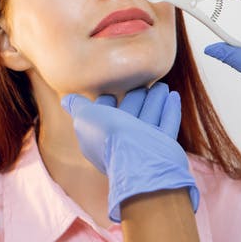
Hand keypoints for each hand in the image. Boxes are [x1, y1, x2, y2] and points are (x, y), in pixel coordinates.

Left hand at [61, 83, 198, 221]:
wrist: (140, 159)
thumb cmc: (110, 137)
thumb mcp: (86, 117)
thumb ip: (78, 107)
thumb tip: (67, 100)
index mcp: (100, 136)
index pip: (104, 114)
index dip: (107, 101)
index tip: (113, 86)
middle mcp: (121, 141)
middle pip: (129, 114)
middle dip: (136, 98)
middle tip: (144, 82)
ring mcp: (143, 145)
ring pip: (149, 116)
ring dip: (155, 100)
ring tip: (162, 85)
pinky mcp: (163, 146)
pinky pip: (167, 124)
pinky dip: (170, 110)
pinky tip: (174, 96)